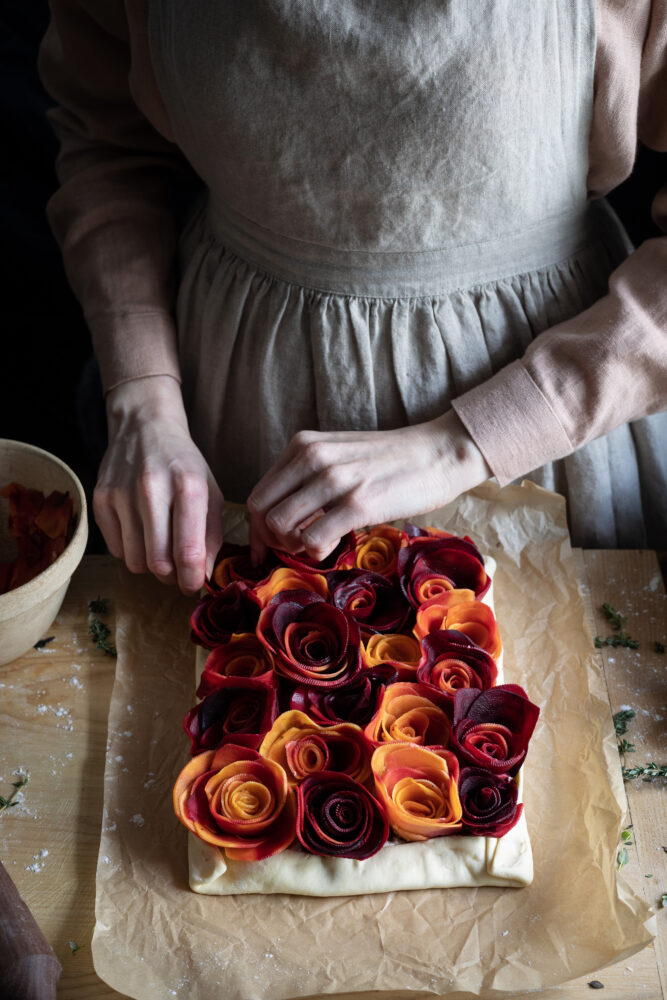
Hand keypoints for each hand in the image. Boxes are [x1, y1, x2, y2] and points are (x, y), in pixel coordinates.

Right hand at [93, 375, 223, 593]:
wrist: (145, 426)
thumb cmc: (183, 464)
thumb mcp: (210, 493)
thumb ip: (211, 536)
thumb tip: (203, 576)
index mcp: (189, 486)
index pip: (188, 551)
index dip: (192, 580)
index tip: (194, 585)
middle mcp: (152, 489)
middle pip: (158, 562)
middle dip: (171, 577)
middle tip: (177, 571)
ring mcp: (122, 493)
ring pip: (134, 561)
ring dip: (149, 566)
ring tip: (159, 547)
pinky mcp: (100, 498)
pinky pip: (115, 549)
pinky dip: (130, 550)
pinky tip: (140, 531)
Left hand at [247, 410, 490, 562]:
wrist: (439, 453)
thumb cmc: (390, 460)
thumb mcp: (338, 454)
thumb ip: (307, 476)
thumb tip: (280, 515)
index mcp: (303, 445)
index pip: (258, 495)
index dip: (257, 529)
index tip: (267, 547)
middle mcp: (312, 458)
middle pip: (261, 512)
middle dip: (270, 541)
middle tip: (292, 550)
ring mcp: (335, 480)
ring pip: (281, 526)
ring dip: (293, 547)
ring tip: (315, 545)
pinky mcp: (358, 503)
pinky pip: (312, 539)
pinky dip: (315, 552)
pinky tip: (332, 545)